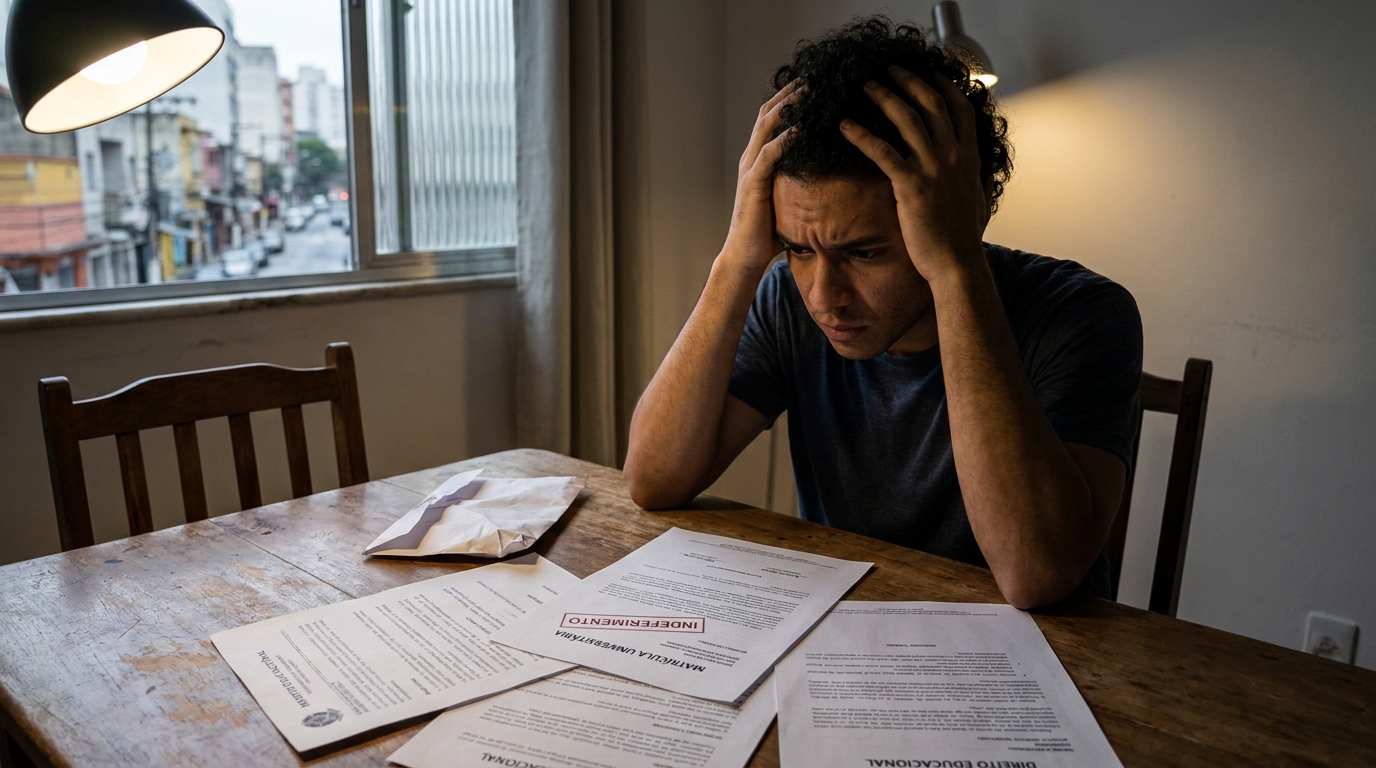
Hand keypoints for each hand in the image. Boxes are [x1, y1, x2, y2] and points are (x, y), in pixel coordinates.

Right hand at [719, 80, 800, 273]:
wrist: (745, 256)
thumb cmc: (768, 232)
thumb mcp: (787, 198)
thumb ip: (799, 181)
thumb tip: (828, 175)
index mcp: (758, 159)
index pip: (772, 119)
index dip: (788, 99)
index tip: (811, 84)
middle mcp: (751, 158)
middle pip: (768, 114)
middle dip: (789, 93)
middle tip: (812, 77)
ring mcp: (750, 169)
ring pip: (766, 127)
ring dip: (788, 107)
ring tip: (808, 92)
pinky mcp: (753, 183)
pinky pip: (769, 154)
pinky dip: (785, 139)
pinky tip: (802, 128)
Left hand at [840, 66, 988, 282]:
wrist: (956, 263)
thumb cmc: (962, 238)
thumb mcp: (976, 200)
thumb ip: (973, 179)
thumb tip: (974, 172)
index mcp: (969, 157)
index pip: (961, 109)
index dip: (945, 87)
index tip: (930, 73)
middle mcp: (954, 156)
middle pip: (932, 104)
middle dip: (909, 81)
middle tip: (888, 69)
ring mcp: (933, 168)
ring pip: (907, 119)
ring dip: (883, 97)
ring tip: (864, 85)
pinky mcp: (911, 185)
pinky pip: (881, 151)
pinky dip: (861, 135)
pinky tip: (843, 126)